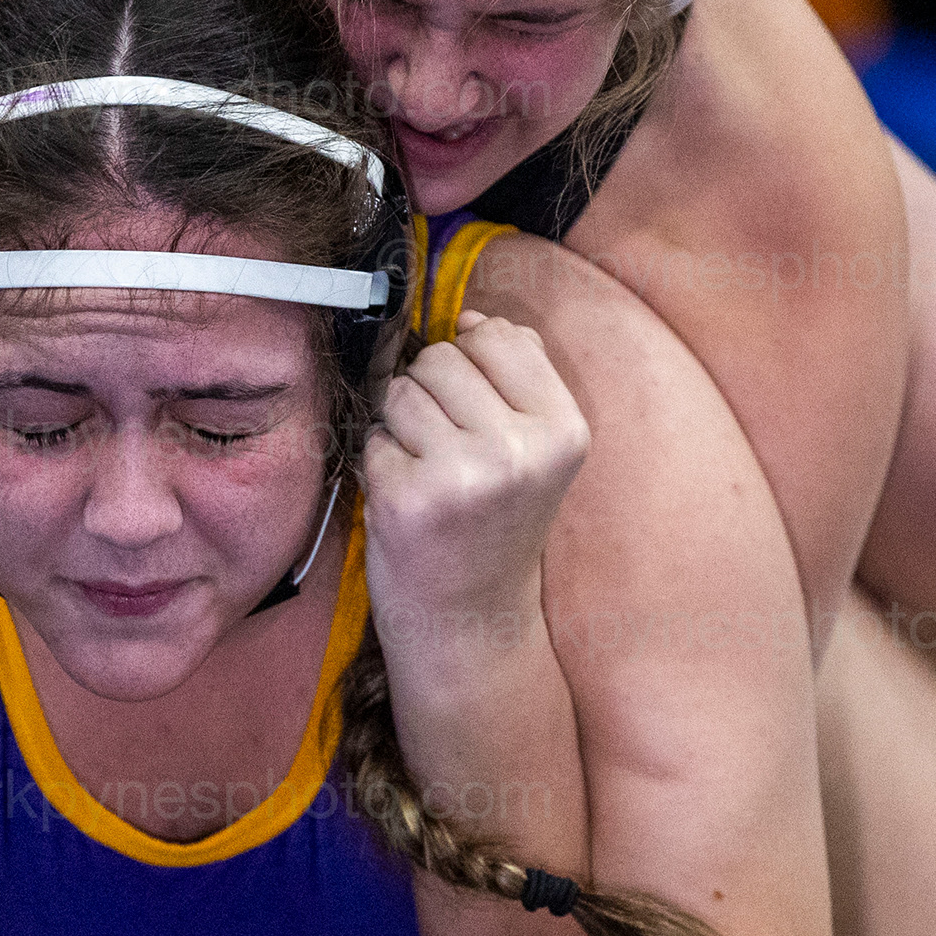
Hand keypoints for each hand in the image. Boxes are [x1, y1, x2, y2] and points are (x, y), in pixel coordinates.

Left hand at [363, 310, 588, 639]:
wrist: (470, 618)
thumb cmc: (495, 524)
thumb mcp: (535, 450)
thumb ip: (517, 375)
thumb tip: (471, 316)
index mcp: (562, 430)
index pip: (497, 336)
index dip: (471, 358)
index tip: (474, 404)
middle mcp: (518, 450)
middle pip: (441, 359)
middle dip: (430, 391)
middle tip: (447, 447)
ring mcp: (460, 475)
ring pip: (399, 392)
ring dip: (401, 425)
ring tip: (428, 471)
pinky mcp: (405, 498)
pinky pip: (373, 438)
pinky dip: (380, 462)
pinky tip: (408, 498)